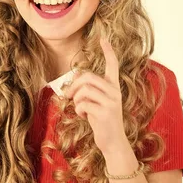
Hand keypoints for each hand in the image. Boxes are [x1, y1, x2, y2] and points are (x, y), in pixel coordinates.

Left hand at [63, 37, 129, 154]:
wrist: (113, 142)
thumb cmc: (102, 121)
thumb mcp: (95, 103)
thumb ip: (88, 90)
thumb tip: (73, 81)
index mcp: (113, 87)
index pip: (113, 65)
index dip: (108, 52)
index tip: (104, 39)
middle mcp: (115, 92)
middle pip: (88, 77)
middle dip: (73, 85)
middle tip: (68, 96)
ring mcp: (112, 102)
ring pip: (84, 90)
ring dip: (76, 100)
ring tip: (79, 108)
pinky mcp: (106, 112)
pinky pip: (84, 104)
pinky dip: (79, 110)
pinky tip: (84, 116)